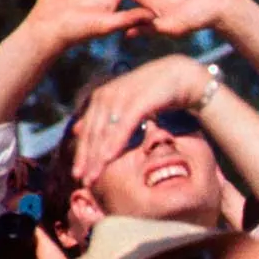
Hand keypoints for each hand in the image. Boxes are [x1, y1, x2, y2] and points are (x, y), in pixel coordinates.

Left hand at [70, 55, 214, 188]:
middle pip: (93, 134)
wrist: (181, 77)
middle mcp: (105, 95)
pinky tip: (108, 158)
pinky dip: (114, 143)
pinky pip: (122, 127)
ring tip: (93, 176)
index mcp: (100, 97)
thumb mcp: (126, 106)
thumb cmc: (154, 94)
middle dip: (87, 159)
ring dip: (97, 157)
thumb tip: (77, 129)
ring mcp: (120, 98)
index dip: (82, 153)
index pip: (87, 130)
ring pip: (104, 133)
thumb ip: (103, 117)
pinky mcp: (137, 102)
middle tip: (84, 181)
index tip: (78, 175)